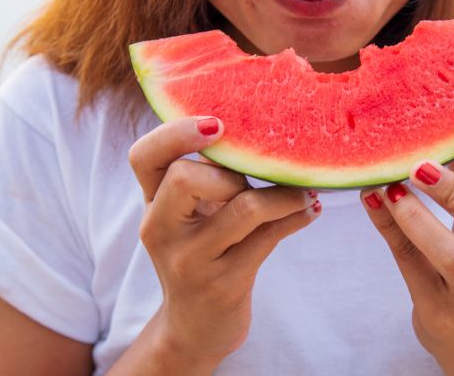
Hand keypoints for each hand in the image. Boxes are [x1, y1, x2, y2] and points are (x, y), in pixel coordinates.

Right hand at [128, 117, 320, 370]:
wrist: (195, 328)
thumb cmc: (201, 255)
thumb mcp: (189, 216)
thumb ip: (205, 176)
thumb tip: (257, 128)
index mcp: (152, 205)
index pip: (143, 157)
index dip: (175, 133)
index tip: (217, 124)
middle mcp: (160, 231)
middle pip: (186, 176)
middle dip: (233, 172)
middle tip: (255, 183)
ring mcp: (190, 261)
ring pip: (242, 207)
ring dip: (283, 195)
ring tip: (303, 193)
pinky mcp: (222, 285)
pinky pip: (268, 237)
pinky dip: (295, 217)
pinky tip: (310, 211)